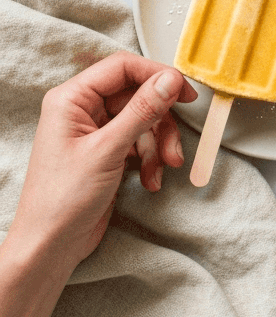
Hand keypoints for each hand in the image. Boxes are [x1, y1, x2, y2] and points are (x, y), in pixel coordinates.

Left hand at [0, 51, 196, 316]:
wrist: (49, 249)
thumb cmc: (62, 201)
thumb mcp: (108, 151)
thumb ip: (141, 111)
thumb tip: (169, 79)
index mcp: (72, 98)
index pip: (122, 68)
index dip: (156, 75)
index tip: (184, 91)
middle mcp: (82, 110)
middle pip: (137, 96)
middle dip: (160, 121)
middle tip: (176, 142)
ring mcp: (95, 131)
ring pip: (142, 120)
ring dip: (158, 144)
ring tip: (165, 167)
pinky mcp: (106, 152)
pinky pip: (138, 142)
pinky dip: (149, 159)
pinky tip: (151, 180)